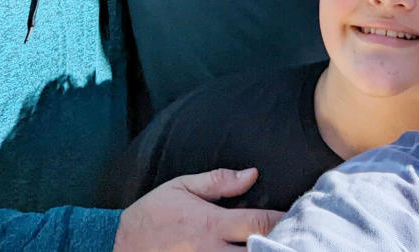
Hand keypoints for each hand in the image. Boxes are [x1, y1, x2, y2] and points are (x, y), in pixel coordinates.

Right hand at [114, 168, 283, 250]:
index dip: (284, 220)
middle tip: (300, 237)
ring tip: (284, 247)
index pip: (259, 222)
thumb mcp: (181, 187)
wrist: (118, 247)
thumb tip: (252, 174)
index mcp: (211, 224)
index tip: (300, 215)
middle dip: (281, 244)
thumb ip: (218, 181)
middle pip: (259, 251)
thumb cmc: (152, 215)